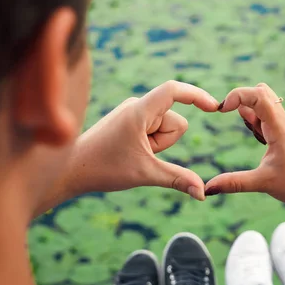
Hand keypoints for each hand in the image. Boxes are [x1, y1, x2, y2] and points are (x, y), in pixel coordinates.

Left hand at [67, 81, 218, 200]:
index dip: (197, 96)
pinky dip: (150, 143)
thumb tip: (203, 193)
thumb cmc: (103, 168)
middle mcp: (136, 105)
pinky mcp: (129, 120)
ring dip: (157, 144)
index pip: (174, 90)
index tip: (215, 107)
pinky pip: (153, 130)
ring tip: (133, 154)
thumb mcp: (145, 174)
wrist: (69, 170)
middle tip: (141, 154)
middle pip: (175, 121)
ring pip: (165, 127)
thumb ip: (178, 179)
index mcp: (139, 110)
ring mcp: (132, 112)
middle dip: (166, 142)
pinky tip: (130, 152)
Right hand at [205, 83, 284, 207]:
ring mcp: (283, 127)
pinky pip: (266, 116)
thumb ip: (234, 183)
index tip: (222, 110)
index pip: (258, 95)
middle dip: (241, 96)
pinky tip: (249, 129)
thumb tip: (207, 188)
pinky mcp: (283, 134)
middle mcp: (281, 122)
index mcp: (279, 128)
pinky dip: (254, 116)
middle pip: (261, 91)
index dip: (237, 95)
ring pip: (264, 102)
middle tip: (226, 112)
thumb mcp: (264, 183)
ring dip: (247, 106)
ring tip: (234, 120)